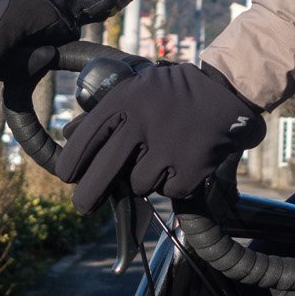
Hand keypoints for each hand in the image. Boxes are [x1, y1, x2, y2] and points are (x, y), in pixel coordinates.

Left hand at [54, 62, 264, 212]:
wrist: (227, 92)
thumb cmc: (173, 93)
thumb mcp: (136, 89)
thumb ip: (106, 113)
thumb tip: (68, 134)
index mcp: (124, 102)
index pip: (86, 139)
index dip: (71, 163)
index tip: (67, 177)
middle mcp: (141, 125)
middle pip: (103, 173)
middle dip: (89, 195)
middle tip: (82, 206)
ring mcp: (167, 149)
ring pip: (138, 185)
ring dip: (145, 180)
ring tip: (161, 159)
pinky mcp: (189, 170)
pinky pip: (168, 192)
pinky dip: (173, 184)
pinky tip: (183, 162)